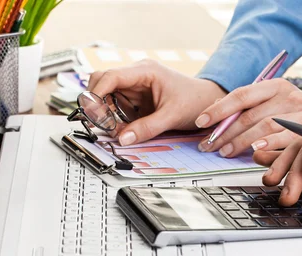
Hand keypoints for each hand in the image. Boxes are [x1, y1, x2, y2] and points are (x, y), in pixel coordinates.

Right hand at [88, 59, 225, 145]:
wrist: (209, 102)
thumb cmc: (195, 101)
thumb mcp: (171, 117)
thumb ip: (147, 128)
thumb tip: (123, 139)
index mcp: (145, 71)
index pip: (111, 76)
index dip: (97, 93)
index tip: (92, 112)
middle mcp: (137, 75)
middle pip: (102, 82)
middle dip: (97, 103)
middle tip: (102, 124)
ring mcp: (136, 86)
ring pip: (107, 95)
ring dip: (106, 113)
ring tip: (115, 130)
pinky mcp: (137, 98)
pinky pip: (117, 105)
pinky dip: (115, 117)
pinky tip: (122, 128)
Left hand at [195, 78, 301, 157]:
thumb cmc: (293, 115)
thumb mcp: (272, 104)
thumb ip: (247, 106)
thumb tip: (214, 109)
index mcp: (276, 85)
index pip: (242, 94)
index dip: (220, 109)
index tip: (201, 121)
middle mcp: (290, 96)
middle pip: (251, 114)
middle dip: (226, 132)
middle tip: (209, 145)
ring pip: (266, 127)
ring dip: (242, 142)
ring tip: (225, 152)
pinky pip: (285, 140)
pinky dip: (268, 146)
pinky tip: (254, 152)